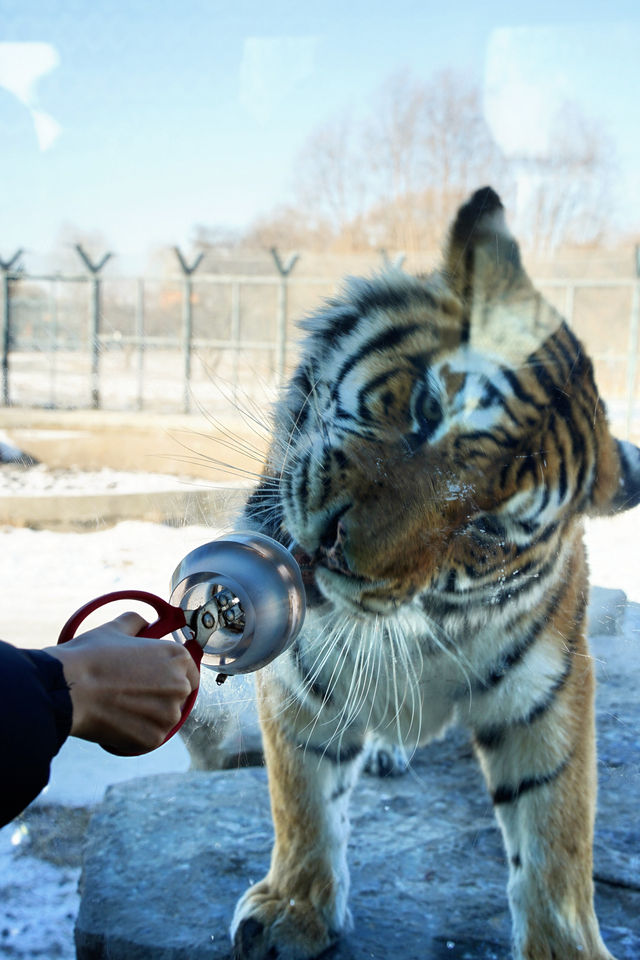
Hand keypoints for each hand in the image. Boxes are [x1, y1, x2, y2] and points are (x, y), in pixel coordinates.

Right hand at [46, 612, 199, 755]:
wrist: (69, 689)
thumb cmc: (91, 657)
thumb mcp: (116, 629)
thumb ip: (136, 623)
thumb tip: (142, 623)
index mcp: (177, 656)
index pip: (188, 671)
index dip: (170, 675)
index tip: (154, 679)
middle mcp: (180, 685)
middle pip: (177, 696)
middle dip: (158, 696)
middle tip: (131, 693)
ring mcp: (169, 715)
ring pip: (164, 718)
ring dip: (147, 716)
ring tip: (120, 708)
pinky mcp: (154, 738)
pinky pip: (149, 738)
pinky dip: (135, 734)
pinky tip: (116, 723)